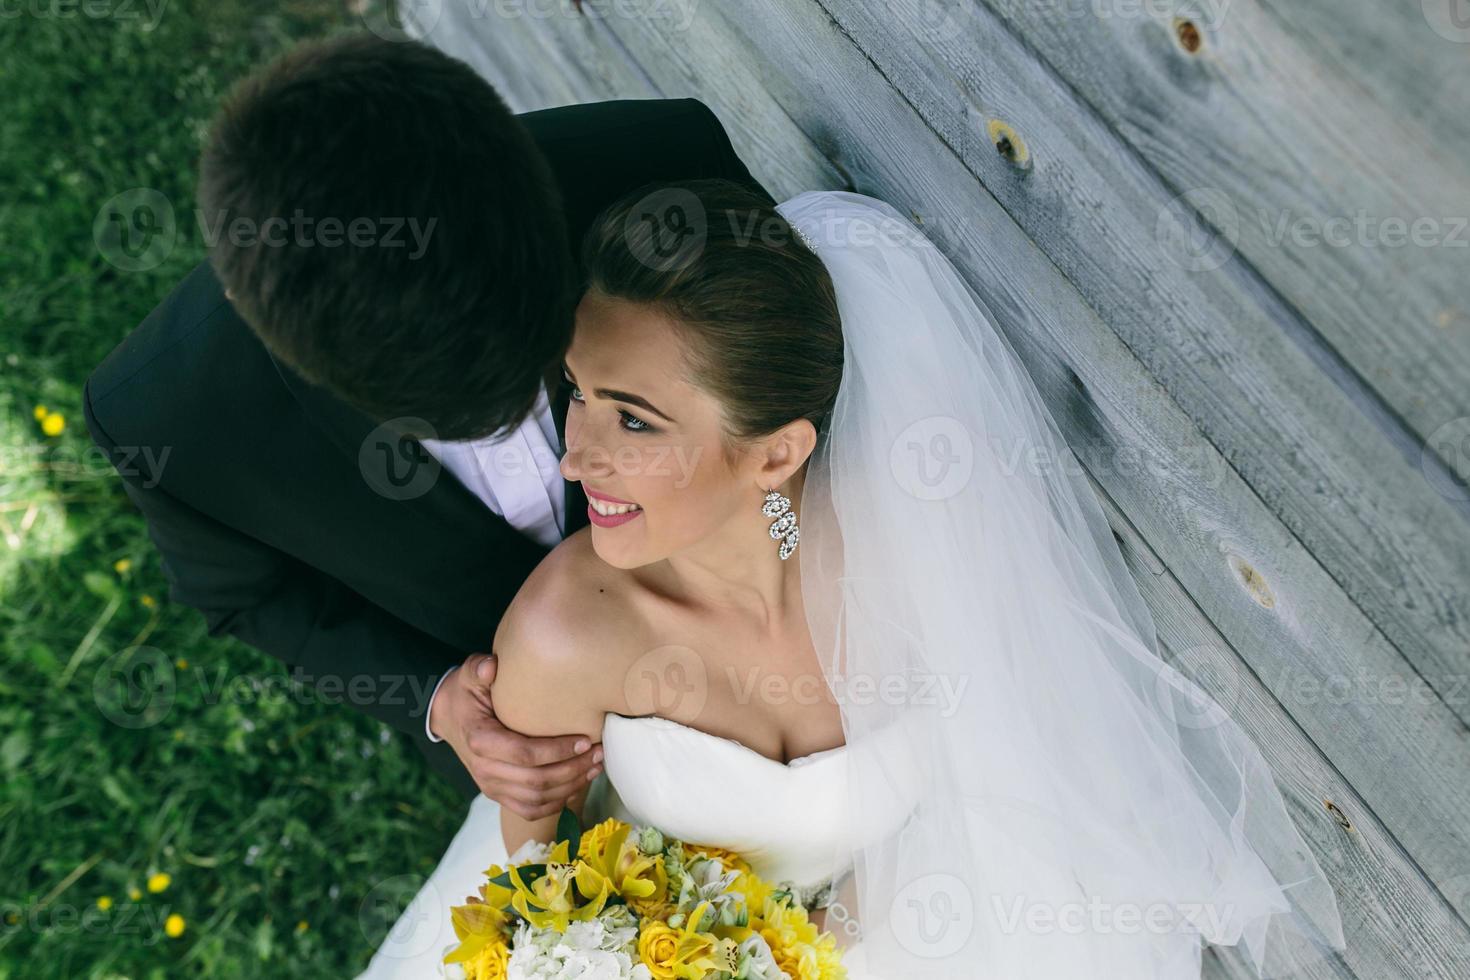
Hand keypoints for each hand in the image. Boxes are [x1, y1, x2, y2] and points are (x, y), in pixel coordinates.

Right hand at [429, 652, 602, 818]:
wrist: (449, 717)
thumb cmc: (466, 693)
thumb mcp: (468, 675)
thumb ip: (479, 668)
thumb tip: (491, 666)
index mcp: (480, 740)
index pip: (524, 754)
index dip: (557, 750)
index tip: (584, 740)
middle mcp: (484, 769)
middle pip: (535, 781)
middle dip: (572, 769)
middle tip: (599, 753)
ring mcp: (491, 785)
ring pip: (536, 799)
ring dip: (570, 787)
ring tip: (595, 767)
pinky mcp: (498, 794)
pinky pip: (529, 809)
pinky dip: (556, 803)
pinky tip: (578, 785)